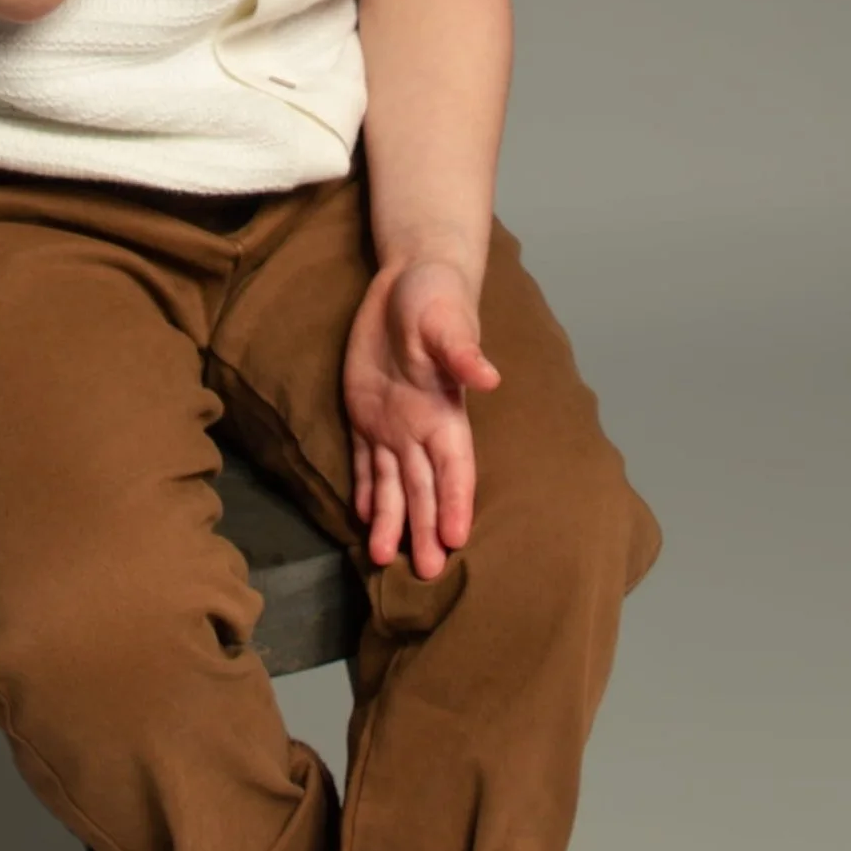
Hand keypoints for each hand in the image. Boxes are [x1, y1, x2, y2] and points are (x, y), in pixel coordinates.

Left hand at [342, 256, 502, 579]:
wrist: (409, 278)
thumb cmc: (435, 295)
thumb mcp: (446, 319)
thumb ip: (463, 350)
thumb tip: (490, 377)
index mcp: (446, 411)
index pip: (454, 468)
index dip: (455, 503)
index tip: (456, 539)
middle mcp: (421, 427)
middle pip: (424, 488)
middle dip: (425, 529)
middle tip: (427, 573)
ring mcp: (392, 424)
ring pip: (391, 484)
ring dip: (389, 520)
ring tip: (381, 560)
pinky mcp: (365, 412)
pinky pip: (364, 460)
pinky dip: (363, 488)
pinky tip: (360, 516)